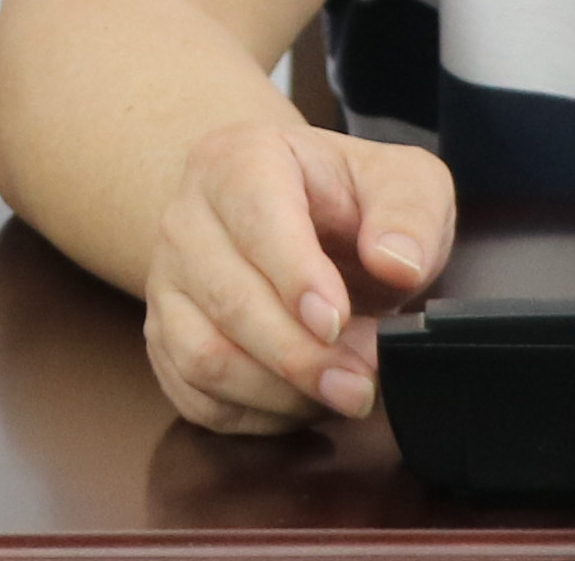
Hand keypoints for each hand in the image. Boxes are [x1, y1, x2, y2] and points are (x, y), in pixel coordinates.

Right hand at [143, 116, 456, 434]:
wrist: (302, 216)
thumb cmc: (352, 197)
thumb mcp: (406, 181)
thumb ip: (411, 213)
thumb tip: (397, 263)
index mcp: (240, 159)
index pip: (257, 216)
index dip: (296, 275)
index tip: (338, 321)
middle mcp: (187, 219)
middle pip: (229, 299)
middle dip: (300, 354)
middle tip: (363, 381)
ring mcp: (167, 285)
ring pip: (204, 357)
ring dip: (279, 392)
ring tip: (344, 394)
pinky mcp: (164, 342)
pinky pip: (196, 397)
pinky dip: (255, 415)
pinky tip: (305, 403)